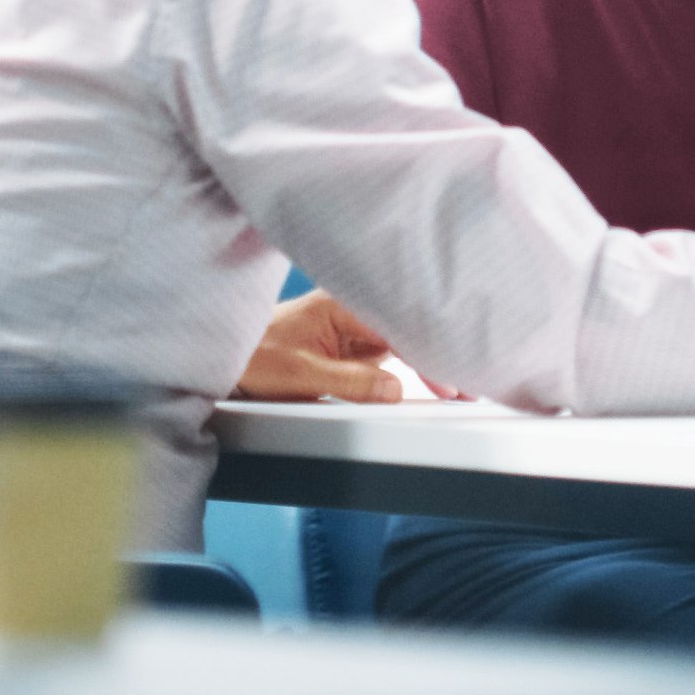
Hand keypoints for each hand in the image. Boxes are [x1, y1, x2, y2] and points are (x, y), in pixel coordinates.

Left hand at [234, 290, 458, 402]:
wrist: (225, 362)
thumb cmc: (253, 358)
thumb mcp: (301, 374)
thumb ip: (351, 382)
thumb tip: (396, 389)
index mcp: (343, 305)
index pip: (398, 327)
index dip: (429, 353)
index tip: (452, 379)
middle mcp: (353, 313)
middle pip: (408, 333)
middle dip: (440, 357)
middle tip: (470, 388)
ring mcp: (353, 331)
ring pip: (404, 345)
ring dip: (430, 363)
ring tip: (460, 386)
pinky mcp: (351, 350)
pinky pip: (389, 358)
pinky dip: (413, 369)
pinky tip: (435, 382)